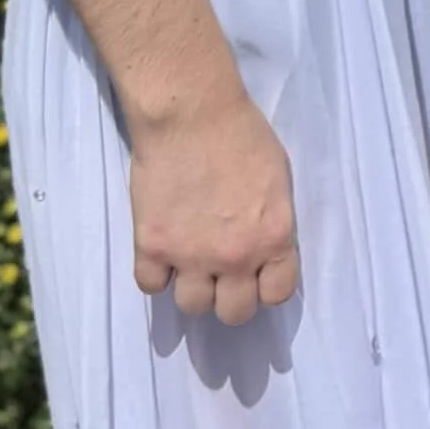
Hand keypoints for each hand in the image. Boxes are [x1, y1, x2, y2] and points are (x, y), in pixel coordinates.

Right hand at [130, 88, 299, 324]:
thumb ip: (273, 222)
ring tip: (190, 261)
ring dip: (192, 287)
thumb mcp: (278, 180)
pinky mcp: (152, 246)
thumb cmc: (242, 135)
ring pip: (193, 305)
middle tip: (222, 274)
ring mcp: (190, 256)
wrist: (191, 114)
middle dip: (230, 297)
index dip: (267, 287)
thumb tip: (266, 246)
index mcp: (274, 238)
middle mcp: (235, 257)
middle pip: (234, 314)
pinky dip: (155, 272)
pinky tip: (161, 252)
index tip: (257, 274)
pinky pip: (150, 285)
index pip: (277, 295)